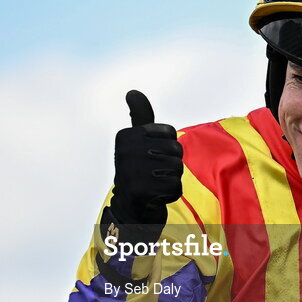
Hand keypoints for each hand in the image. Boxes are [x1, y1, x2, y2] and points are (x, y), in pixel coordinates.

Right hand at [110, 90, 182, 225]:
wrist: (130, 209)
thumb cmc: (139, 171)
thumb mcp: (138, 141)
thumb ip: (140, 117)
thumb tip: (132, 92)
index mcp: (125, 136)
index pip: (170, 133)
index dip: (167, 147)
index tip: (151, 157)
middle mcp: (125, 151)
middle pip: (175, 149)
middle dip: (172, 164)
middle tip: (154, 174)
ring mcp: (131, 171)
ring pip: (177, 168)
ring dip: (171, 179)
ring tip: (154, 184)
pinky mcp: (141, 191)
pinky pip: (175, 187)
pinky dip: (170, 194)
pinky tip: (155, 196)